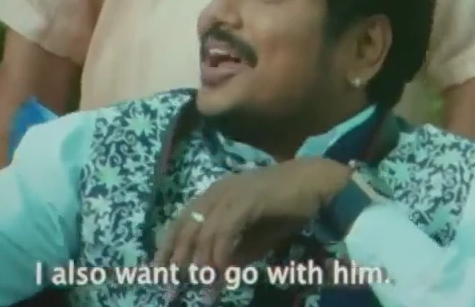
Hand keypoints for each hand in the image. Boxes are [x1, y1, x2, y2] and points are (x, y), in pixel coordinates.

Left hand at [153, 158, 350, 285]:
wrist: (315, 184)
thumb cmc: (285, 208)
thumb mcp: (253, 239)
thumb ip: (232, 256)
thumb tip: (213, 280)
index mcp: (212, 197)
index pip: (179, 223)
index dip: (166, 250)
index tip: (159, 275)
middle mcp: (215, 193)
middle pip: (184, 228)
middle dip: (175, 262)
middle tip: (171, 290)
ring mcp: (230, 193)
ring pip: (202, 231)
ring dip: (200, 263)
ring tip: (201, 288)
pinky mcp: (246, 199)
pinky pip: (224, 229)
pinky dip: (219, 252)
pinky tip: (220, 271)